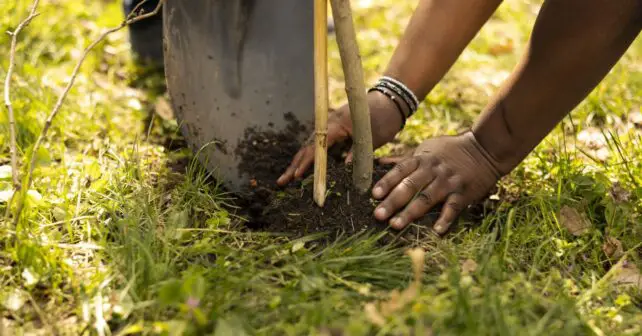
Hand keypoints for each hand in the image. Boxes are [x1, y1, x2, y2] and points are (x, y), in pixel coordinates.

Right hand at [277, 91, 403, 185]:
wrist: (390, 99)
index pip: (318, 146)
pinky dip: (310, 156)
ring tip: (288, 177)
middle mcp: (328, 123)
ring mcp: (329, 125)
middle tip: (282, 181)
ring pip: (310, 145)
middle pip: (308, 146)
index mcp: (337, 125)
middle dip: (295, 164)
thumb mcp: (373, 140)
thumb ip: (357, 155)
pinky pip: (318, 143)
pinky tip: (303, 167)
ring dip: (299, 161)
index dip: (307, 162)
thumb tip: (343, 170)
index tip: (296, 175)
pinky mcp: (333, 128)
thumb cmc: (384, 118)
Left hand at [371, 131, 501, 233]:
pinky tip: (436, 231)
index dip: (387, 182)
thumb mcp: (426, 149)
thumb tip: (379, 163)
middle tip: (378, 215)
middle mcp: (433, 171)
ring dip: (410, 212)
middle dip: (393, 201)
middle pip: (410, 186)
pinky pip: (452, 208)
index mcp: (422, 159)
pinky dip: (445, 219)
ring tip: (396, 225)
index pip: (400, 170)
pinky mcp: (463, 193)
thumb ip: (403, 159)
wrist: (484, 149)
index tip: (374, 195)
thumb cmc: (449, 150)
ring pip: (426, 198)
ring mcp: (448, 182)